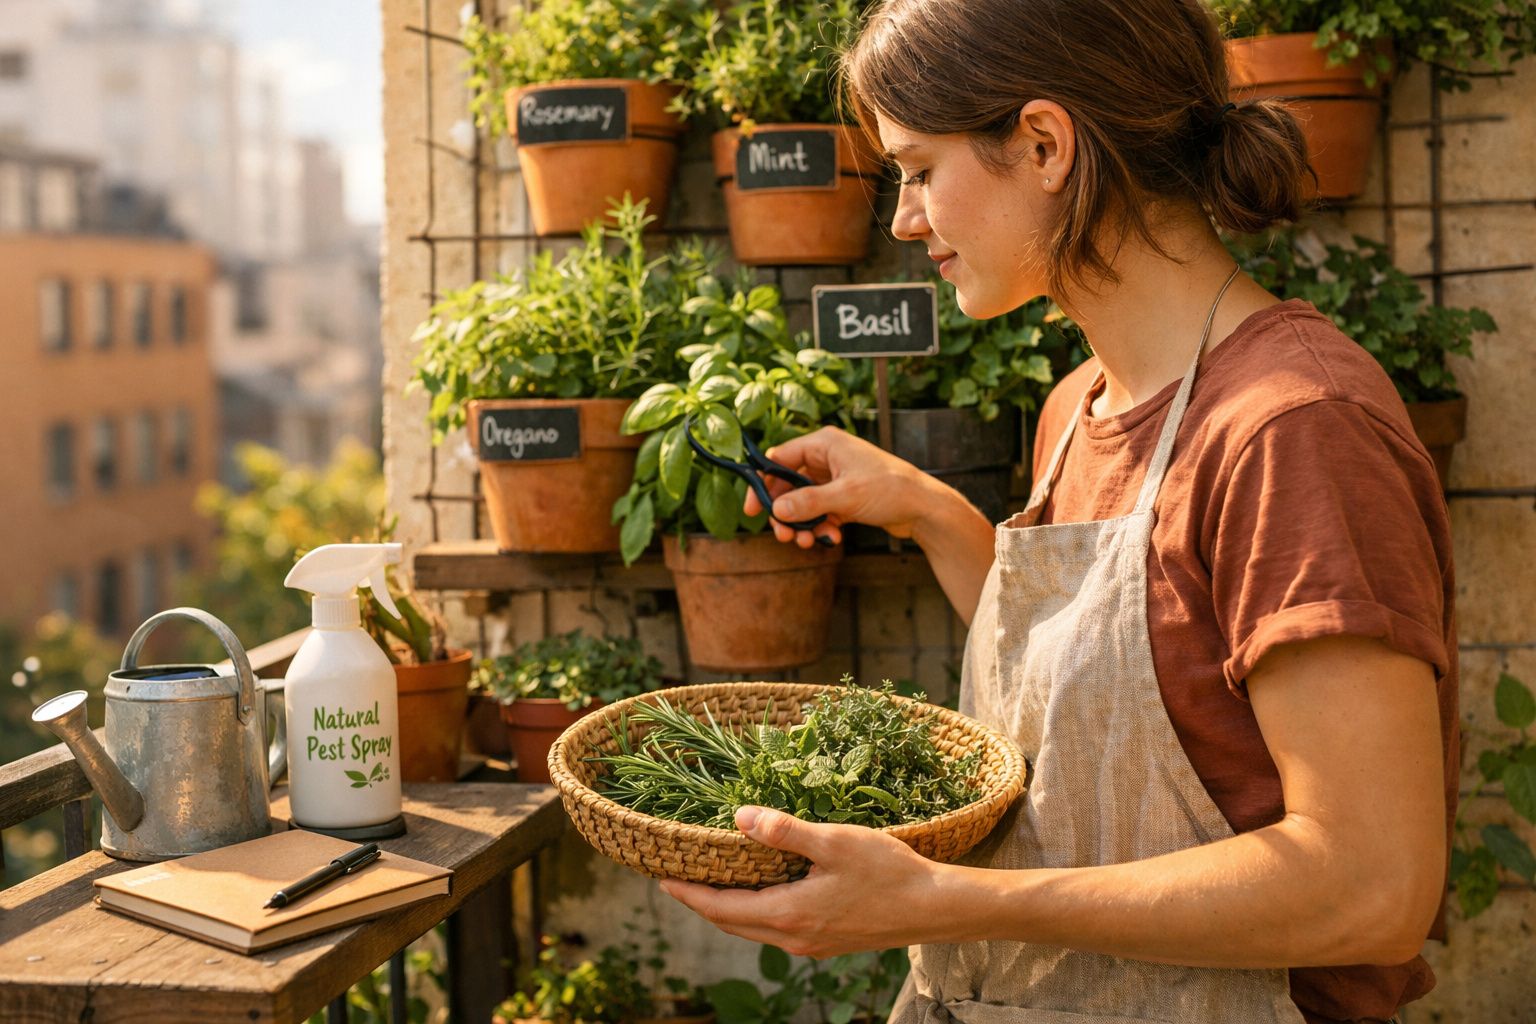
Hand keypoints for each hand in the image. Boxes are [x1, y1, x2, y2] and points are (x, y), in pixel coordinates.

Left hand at [659, 805, 946, 956]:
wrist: (934, 908)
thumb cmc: (888, 871)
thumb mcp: (834, 841)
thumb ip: (785, 832)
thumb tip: (740, 818)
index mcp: (788, 914)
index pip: (720, 907)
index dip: (688, 893)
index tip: (660, 877)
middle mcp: (793, 937)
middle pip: (731, 923)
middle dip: (701, 901)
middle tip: (678, 876)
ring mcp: (811, 943)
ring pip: (753, 929)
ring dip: (728, 908)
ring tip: (711, 881)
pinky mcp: (827, 941)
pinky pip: (776, 929)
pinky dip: (755, 911)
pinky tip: (760, 890)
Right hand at [746, 427, 953, 548]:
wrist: (925, 508)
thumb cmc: (891, 489)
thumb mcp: (845, 496)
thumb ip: (807, 502)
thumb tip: (776, 510)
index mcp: (824, 444)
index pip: (779, 459)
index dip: (763, 483)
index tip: (754, 509)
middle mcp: (828, 457)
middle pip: (789, 484)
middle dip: (784, 511)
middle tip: (782, 535)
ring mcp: (836, 478)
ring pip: (804, 502)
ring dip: (802, 523)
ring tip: (806, 542)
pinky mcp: (845, 497)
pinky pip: (820, 512)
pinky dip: (820, 525)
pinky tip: (831, 538)